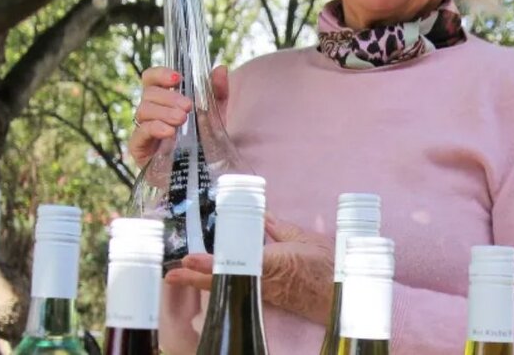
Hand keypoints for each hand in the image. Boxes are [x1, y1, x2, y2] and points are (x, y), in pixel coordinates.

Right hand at [129, 65, 228, 167]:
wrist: (199, 174)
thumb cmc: (203, 141)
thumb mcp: (215, 114)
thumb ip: (217, 92)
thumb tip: (221, 69)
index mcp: (164, 99)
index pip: (151, 79)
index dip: (160, 74)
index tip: (178, 78)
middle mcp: (151, 112)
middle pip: (149, 93)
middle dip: (169, 97)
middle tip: (188, 107)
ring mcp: (143, 129)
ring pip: (143, 110)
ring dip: (163, 112)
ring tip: (182, 119)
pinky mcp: (139, 148)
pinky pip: (140, 133)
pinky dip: (155, 128)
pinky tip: (170, 132)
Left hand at [163, 213, 334, 323]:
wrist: (342, 297)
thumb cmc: (327, 266)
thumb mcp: (304, 239)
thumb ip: (278, 227)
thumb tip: (259, 214)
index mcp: (273, 263)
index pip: (236, 263)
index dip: (211, 262)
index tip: (189, 258)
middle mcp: (264, 281)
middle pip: (224, 280)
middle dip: (196, 277)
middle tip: (170, 274)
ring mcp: (264, 292)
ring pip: (227, 286)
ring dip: (202, 281)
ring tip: (177, 276)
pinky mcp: (267, 298)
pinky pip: (238, 290)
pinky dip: (218, 284)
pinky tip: (203, 280)